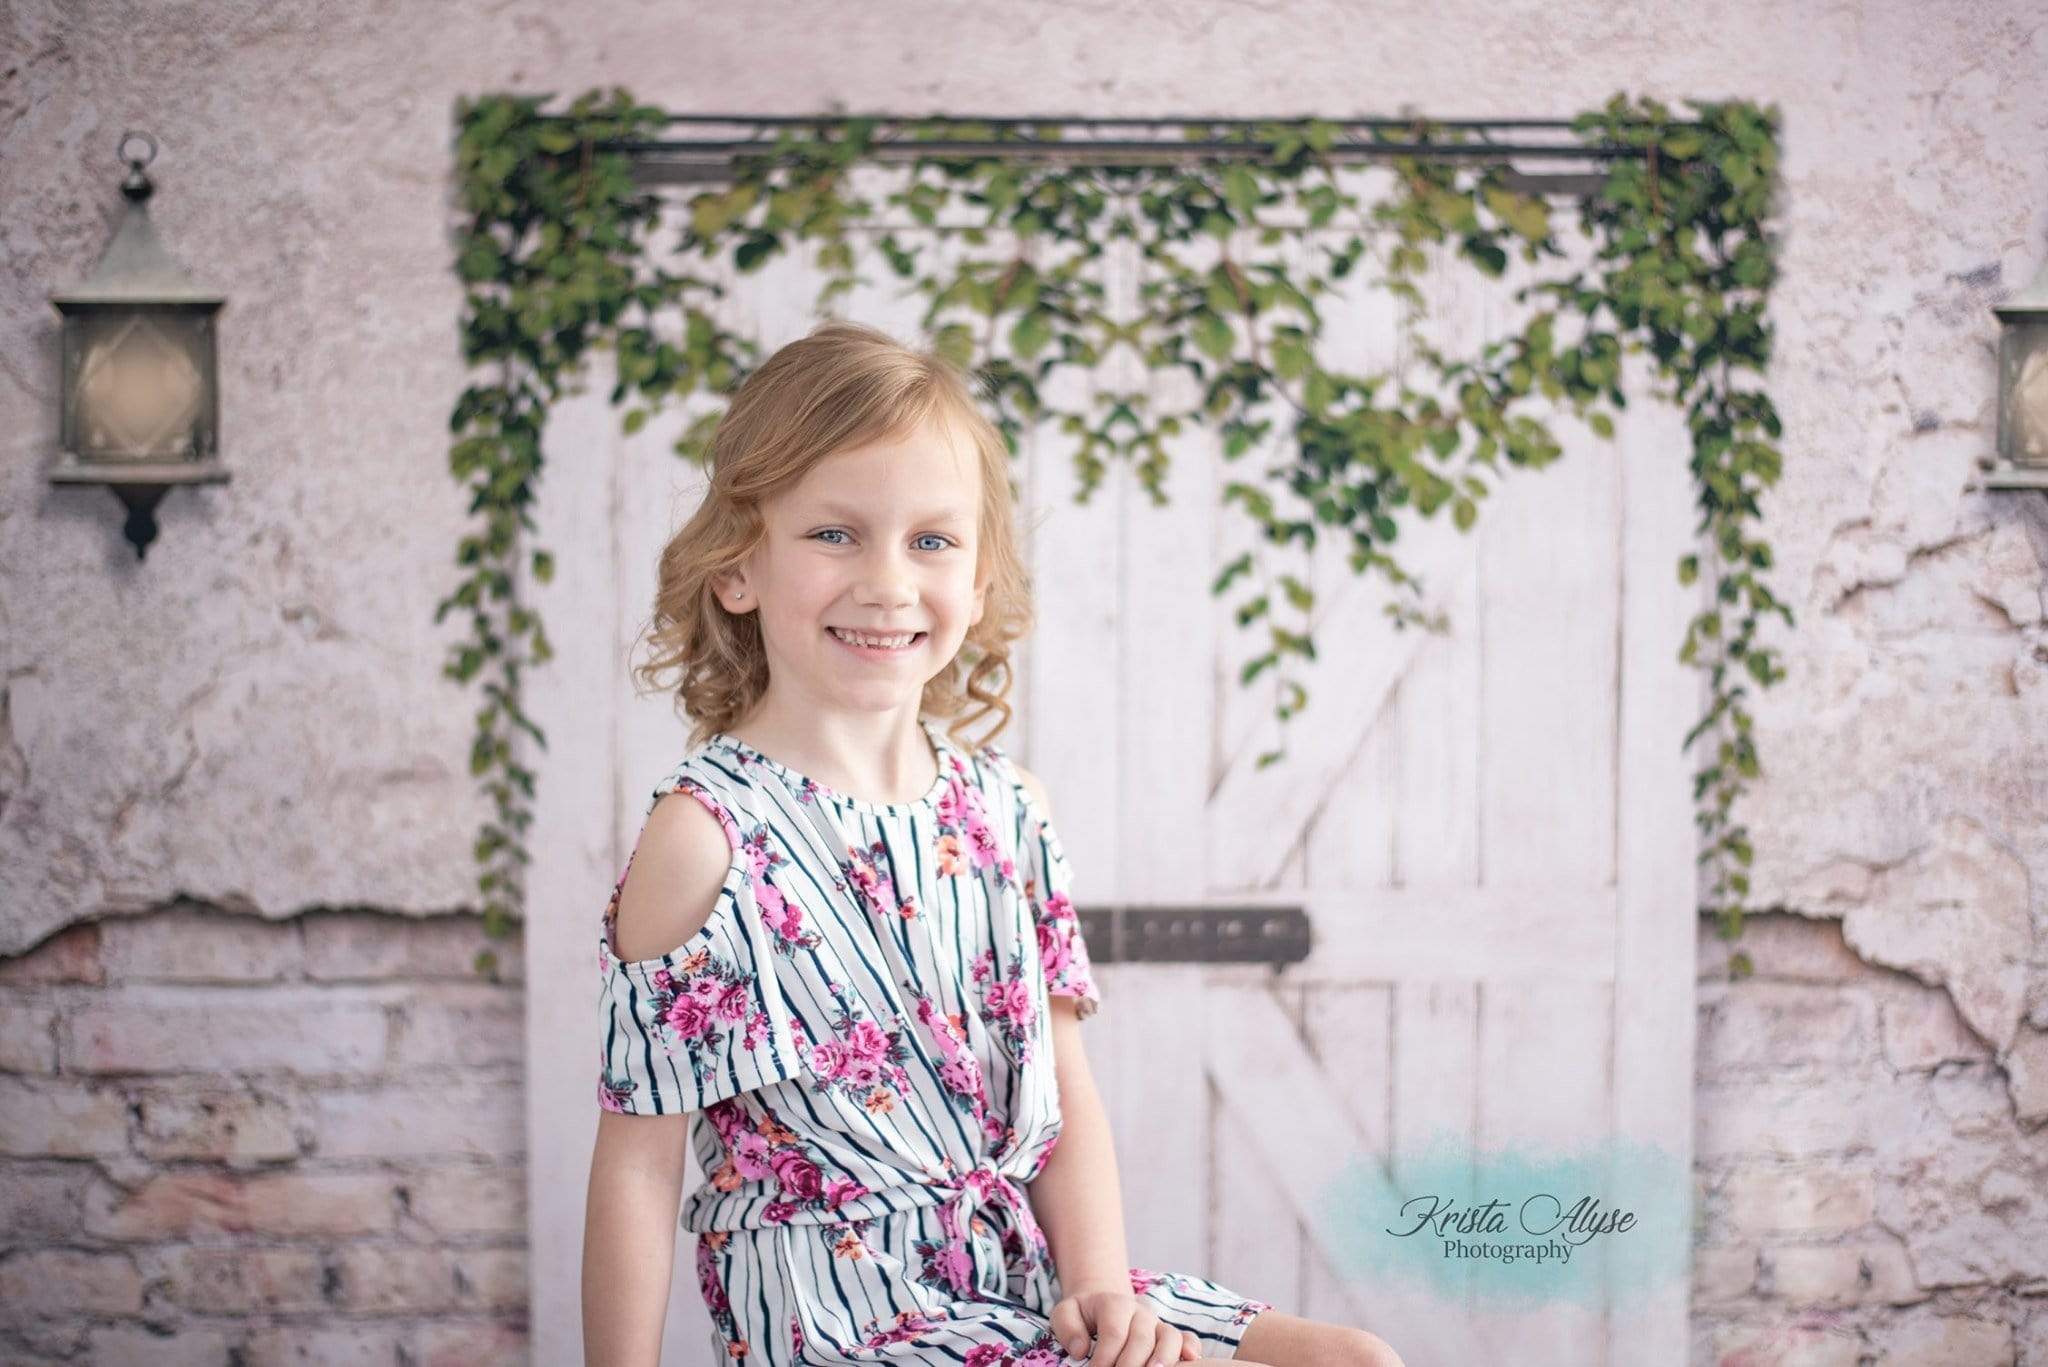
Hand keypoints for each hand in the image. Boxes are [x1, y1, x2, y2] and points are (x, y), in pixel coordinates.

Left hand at [1049, 1286, 1201, 1365]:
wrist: (1102, 1303)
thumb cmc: (1082, 1314)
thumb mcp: (1065, 1314)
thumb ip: (1068, 1328)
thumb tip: (1081, 1351)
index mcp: (1114, 1304)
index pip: (1114, 1332)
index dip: (1105, 1356)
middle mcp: (1140, 1312)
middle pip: (1142, 1338)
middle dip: (1131, 1364)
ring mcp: (1156, 1323)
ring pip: (1169, 1337)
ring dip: (1163, 1358)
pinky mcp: (1167, 1335)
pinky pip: (1186, 1338)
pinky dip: (1191, 1348)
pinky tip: (1190, 1361)